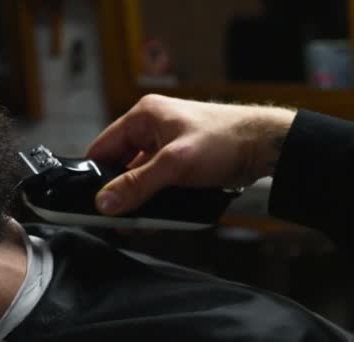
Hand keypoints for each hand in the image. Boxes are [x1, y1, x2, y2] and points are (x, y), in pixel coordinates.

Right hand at [87, 95, 295, 214]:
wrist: (266, 146)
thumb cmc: (224, 140)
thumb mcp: (175, 164)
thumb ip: (137, 184)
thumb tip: (104, 203)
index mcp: (143, 116)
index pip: (103, 146)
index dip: (94, 173)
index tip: (89, 201)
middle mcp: (151, 128)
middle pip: (119, 164)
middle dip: (117, 191)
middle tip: (115, 218)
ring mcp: (165, 145)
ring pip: (138, 176)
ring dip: (136, 197)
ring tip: (135, 222)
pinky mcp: (179, 160)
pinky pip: (156, 181)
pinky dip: (153, 197)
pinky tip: (154, 216)